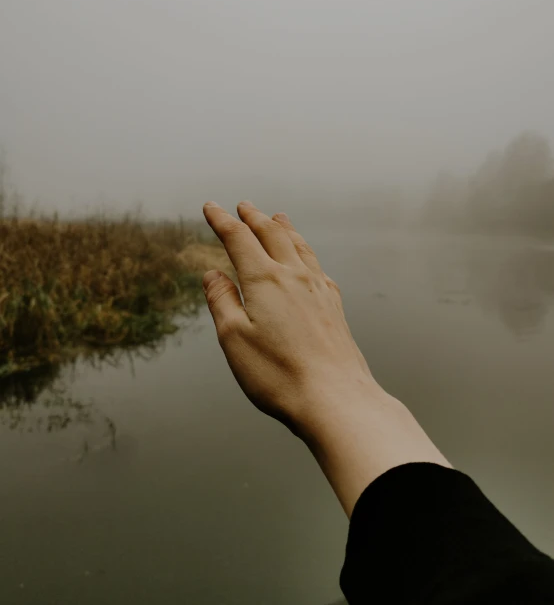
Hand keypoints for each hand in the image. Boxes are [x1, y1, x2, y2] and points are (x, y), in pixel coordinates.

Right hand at [201, 200, 383, 436]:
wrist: (335, 398)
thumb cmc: (279, 374)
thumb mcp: (234, 338)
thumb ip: (221, 301)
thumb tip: (213, 274)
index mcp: (265, 280)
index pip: (238, 239)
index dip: (222, 220)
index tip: (211, 207)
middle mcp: (294, 276)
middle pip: (272, 235)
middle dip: (253, 218)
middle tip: (242, 206)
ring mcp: (319, 289)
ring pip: (299, 246)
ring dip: (284, 229)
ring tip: (277, 217)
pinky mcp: (334, 306)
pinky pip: (317, 266)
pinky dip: (305, 252)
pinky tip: (306, 260)